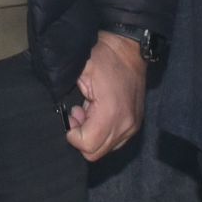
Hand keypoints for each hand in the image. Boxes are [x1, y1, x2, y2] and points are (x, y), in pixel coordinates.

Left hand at [68, 33, 146, 159]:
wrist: (129, 49)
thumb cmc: (104, 57)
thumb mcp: (81, 74)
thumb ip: (70, 101)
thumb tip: (65, 120)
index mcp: (111, 113)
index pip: (88, 145)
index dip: (73, 136)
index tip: (70, 118)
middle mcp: (125, 124)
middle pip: (96, 152)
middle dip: (82, 137)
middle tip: (77, 114)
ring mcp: (133, 126)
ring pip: (105, 149)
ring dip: (93, 136)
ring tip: (88, 112)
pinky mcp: (135, 124)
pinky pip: (115, 141)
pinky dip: (104, 133)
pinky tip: (99, 113)